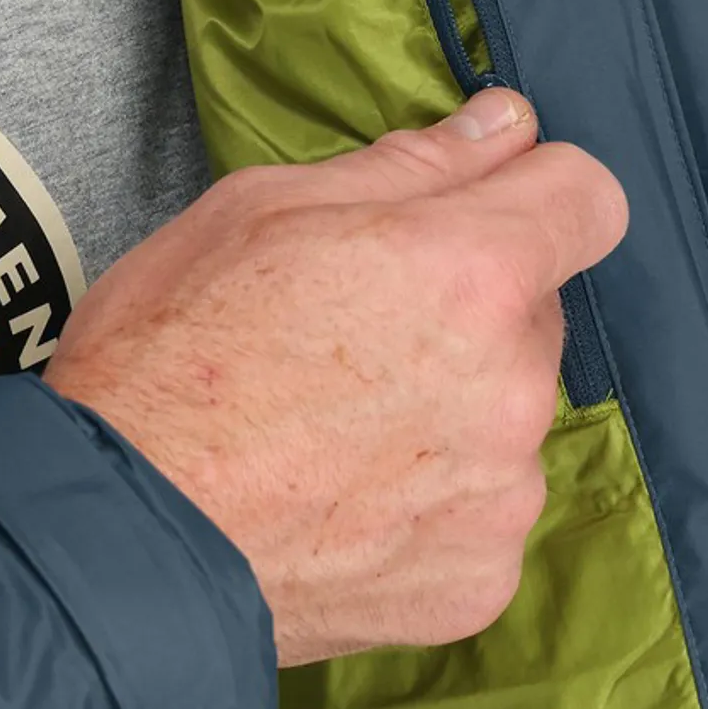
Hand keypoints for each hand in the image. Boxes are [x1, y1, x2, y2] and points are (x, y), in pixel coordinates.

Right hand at [49, 90, 627, 665]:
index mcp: (471, 273)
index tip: (477, 214)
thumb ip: (411, 166)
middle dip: (466, 312)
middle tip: (346, 340)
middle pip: (534, 316)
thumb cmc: (164, 362)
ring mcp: (501, 495)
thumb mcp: (258, 212)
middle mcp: (511, 386)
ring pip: (505, 420)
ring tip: (327, 437)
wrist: (118, 545)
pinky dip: (426, 509)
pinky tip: (338, 506)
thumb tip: (507, 126)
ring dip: (447, 416)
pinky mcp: (478, 581)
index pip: (589, 199)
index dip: (534, 195)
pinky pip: (479, 517)